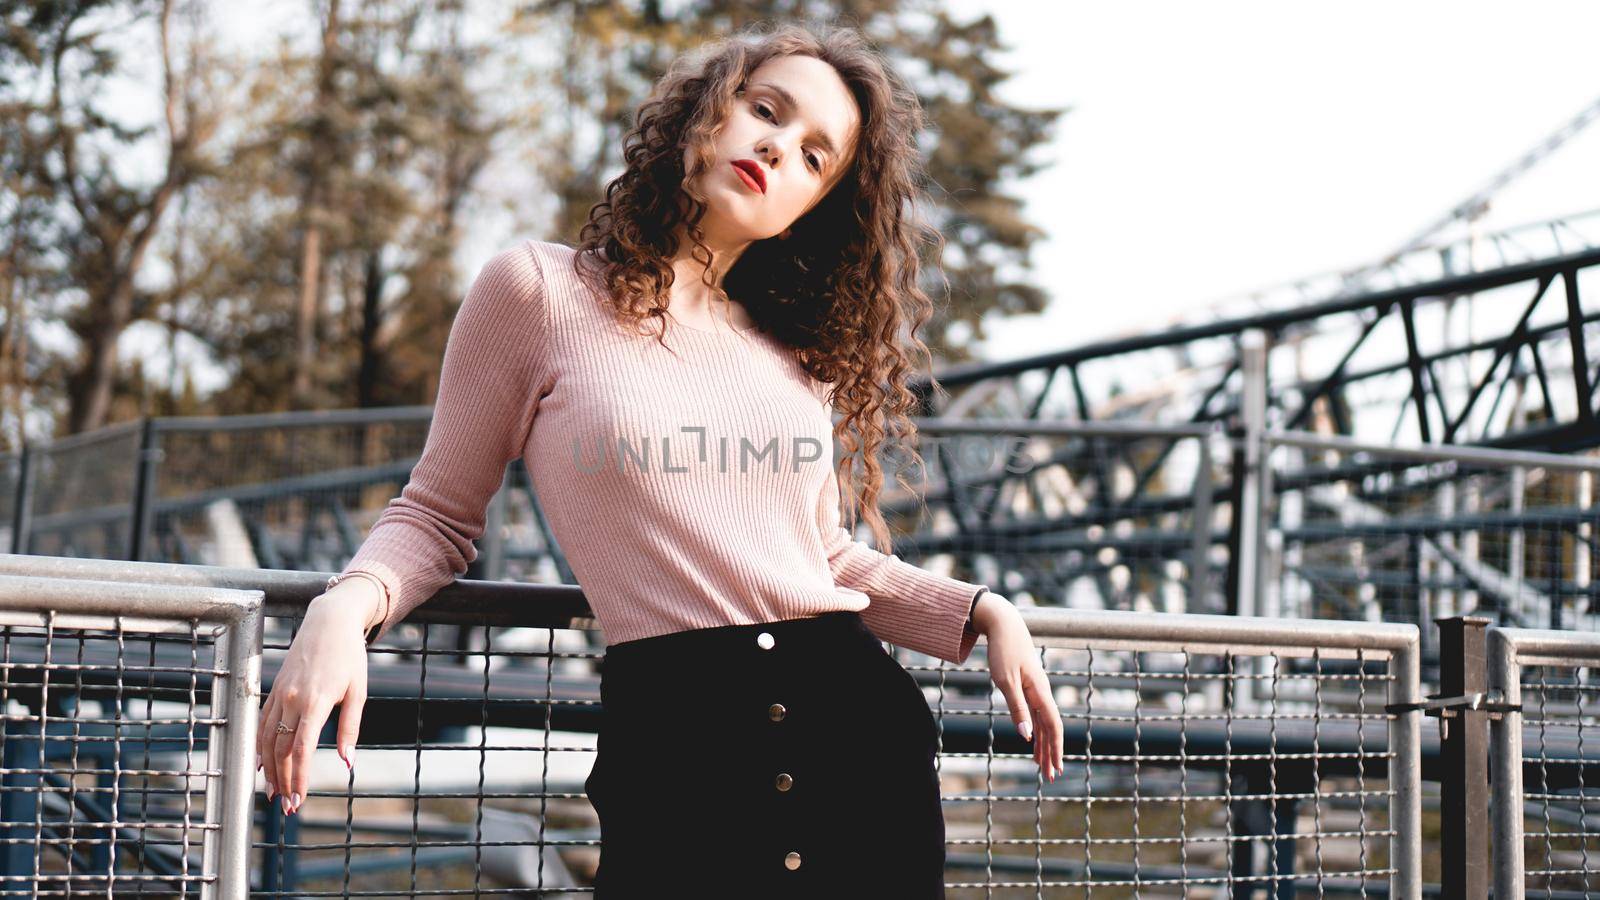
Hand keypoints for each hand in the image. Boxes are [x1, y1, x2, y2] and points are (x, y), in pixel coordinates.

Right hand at [257, 582, 375, 815]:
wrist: (330, 621)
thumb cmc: (350, 656)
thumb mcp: (358, 691)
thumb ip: (350, 728)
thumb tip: (347, 762)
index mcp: (315, 701)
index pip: (301, 749)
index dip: (298, 777)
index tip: (299, 799)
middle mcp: (292, 699)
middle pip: (280, 749)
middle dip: (283, 780)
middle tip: (287, 806)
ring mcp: (280, 693)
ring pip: (266, 738)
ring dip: (268, 769)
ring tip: (273, 792)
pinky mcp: (275, 689)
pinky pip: (262, 723)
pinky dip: (260, 746)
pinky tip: (261, 764)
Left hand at [973, 593, 1063, 782]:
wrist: (1004, 625)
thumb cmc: (1003, 651)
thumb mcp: (1005, 681)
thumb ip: (1017, 708)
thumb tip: (1026, 736)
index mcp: (1040, 693)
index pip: (1053, 726)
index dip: (1055, 749)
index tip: (1055, 768)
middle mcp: (1042, 694)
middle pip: (1051, 729)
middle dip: (1051, 753)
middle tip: (1050, 776)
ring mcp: (1036, 691)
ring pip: (1043, 724)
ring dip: (1044, 745)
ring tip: (1042, 766)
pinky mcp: (1028, 688)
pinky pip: (1035, 714)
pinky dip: (1035, 730)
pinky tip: (1032, 741)